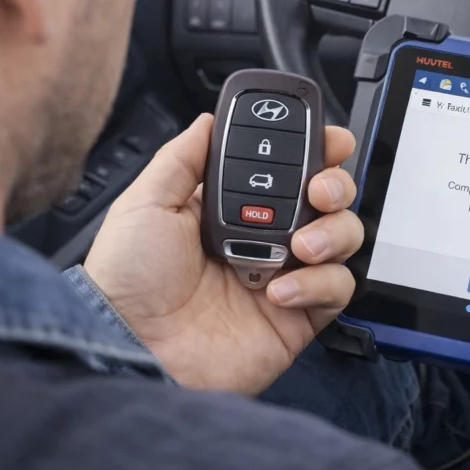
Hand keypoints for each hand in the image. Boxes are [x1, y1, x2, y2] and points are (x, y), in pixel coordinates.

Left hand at [84, 114, 361, 395]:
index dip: (316, 150)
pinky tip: (279, 290)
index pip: (289, 168)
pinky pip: (337, 288)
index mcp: (231, 208)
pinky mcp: (298, 316)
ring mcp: (284, 275)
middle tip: (319, 189)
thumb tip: (209, 121)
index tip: (329, 140)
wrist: (131, 348)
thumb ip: (182, 157)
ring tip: (299, 246)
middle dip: (335, 183)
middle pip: (327, 197)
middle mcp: (264, 238)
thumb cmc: (128, 282)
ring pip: (342, 237)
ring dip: (332, 231)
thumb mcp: (145, 203)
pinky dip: (318, 283)